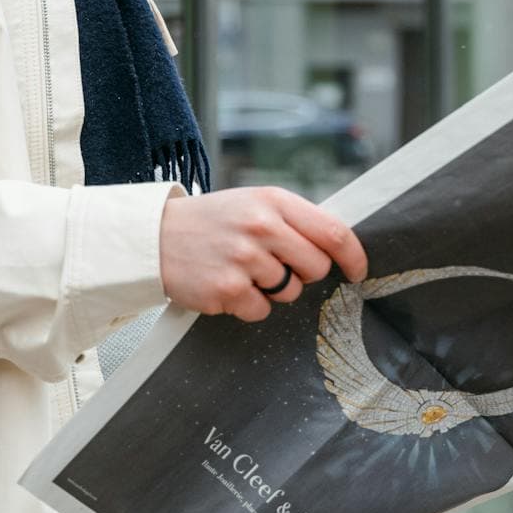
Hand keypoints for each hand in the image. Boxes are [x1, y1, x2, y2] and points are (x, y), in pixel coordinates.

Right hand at [158, 186, 367, 322]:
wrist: (155, 237)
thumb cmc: (211, 221)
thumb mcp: (253, 203)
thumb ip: (292, 220)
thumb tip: (337, 247)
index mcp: (273, 201)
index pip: (333, 231)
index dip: (353, 256)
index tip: (358, 271)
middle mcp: (262, 227)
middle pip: (316, 267)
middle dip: (302, 272)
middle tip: (272, 263)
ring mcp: (244, 259)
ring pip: (290, 292)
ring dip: (271, 289)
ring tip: (241, 269)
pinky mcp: (227, 290)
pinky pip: (261, 310)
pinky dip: (247, 304)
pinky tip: (226, 284)